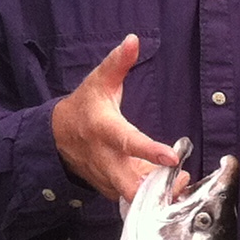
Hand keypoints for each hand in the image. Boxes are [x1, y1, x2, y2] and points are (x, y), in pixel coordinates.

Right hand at [49, 35, 183, 206]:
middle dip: (156, 190)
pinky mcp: (110, 189)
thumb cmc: (84, 106)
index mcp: (105, 130)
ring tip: (183, 185)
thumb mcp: (98, 82)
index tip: (174, 157)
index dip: (150, 151)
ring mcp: (107, 178)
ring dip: (159, 196)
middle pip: (130, 186)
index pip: (128, 142)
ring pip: (134, 197)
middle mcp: (105, 159)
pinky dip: (151, 199)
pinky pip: (132, 199)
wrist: (56, 136)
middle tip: (182, 181)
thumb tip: (134, 40)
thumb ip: (118, 63)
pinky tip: (170, 190)